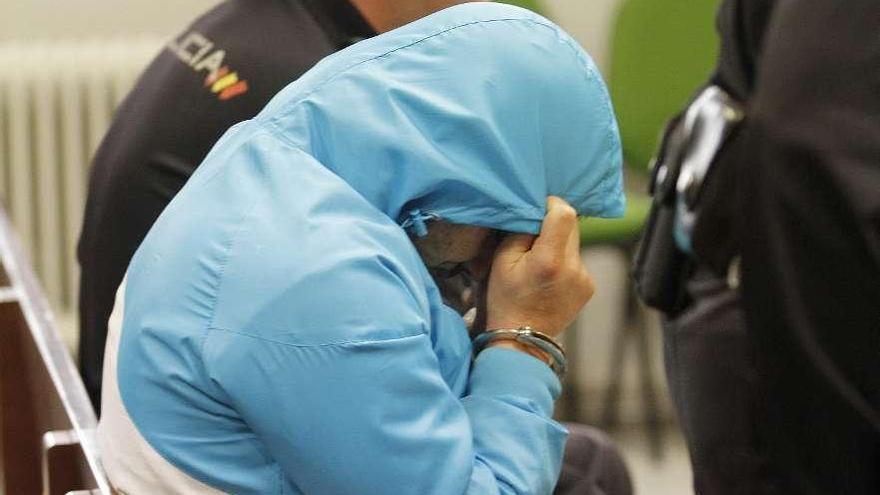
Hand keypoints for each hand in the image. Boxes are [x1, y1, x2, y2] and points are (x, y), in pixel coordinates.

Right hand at [485, 197, 594, 336]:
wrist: (523, 338)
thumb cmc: (506, 299)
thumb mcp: (502, 261)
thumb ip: (521, 232)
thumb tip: (535, 211)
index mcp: (549, 260)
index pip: (564, 214)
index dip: (551, 204)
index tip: (538, 209)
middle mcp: (573, 267)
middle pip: (572, 225)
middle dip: (553, 224)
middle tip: (534, 236)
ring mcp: (585, 278)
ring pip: (574, 242)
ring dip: (559, 244)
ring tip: (540, 263)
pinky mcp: (589, 286)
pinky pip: (577, 260)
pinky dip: (564, 261)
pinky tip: (550, 277)